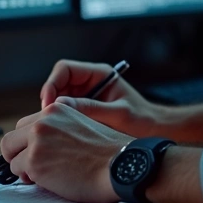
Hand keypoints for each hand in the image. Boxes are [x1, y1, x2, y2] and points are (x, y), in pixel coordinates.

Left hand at [0, 103, 130, 202]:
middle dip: (19, 153)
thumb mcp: (83, 125)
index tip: (35, 152)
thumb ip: (60, 128)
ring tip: (45, 174)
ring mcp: (37, 140)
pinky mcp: (34, 161)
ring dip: (24, 167)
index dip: (28, 141)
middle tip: (34, 165)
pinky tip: (49, 180)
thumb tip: (40, 142)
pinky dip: (29, 179)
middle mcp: (44, 120)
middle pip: (11, 137)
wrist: (119, 165)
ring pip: (11, 155)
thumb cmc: (108, 153)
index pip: (26, 124)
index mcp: (57, 109)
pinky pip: (18, 172)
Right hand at [40, 59, 167, 137]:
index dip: (52, 83)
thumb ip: (91, 108)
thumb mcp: (118, 114)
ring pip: (59, 98)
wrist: (154, 131)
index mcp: (100, 74)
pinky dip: (60, 120)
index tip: (49, 103)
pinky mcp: (85, 110)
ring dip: (54, 111)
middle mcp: (90, 82)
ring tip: (54, 127)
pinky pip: (66, 111)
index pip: (65, 69)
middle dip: (50, 99)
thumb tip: (61, 105)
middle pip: (58, 83)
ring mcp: (86, 96)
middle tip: (47, 119)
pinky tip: (61, 133)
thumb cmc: (143, 120)